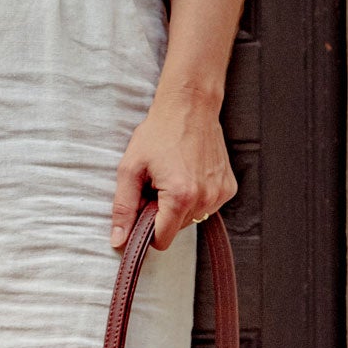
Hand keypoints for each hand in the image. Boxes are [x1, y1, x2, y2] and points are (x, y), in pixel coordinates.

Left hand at [110, 87, 236, 251]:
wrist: (190, 106)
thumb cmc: (158, 134)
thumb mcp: (130, 169)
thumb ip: (123, 208)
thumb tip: (119, 241)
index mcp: (180, 197)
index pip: (162, 241)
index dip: (147, 231)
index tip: (142, 211)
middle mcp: (205, 199)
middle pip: (176, 230)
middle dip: (162, 215)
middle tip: (157, 186)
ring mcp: (220, 194)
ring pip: (191, 220)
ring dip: (179, 207)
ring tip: (173, 177)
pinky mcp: (228, 188)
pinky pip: (206, 207)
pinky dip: (195, 198)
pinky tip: (189, 175)